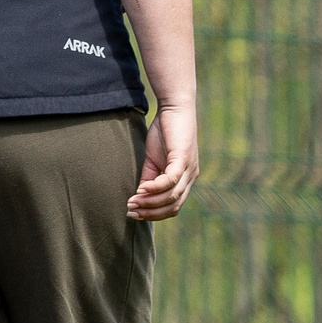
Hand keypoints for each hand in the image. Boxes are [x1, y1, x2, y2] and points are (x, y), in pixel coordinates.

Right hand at [129, 104, 196, 220]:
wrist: (174, 107)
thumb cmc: (164, 132)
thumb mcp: (153, 160)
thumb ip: (149, 178)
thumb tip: (139, 196)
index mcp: (185, 179)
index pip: (172, 207)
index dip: (153, 214)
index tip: (133, 213)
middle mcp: (191, 177)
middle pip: (173, 206)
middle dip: (150, 213)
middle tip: (130, 211)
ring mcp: (189, 168)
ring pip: (171, 196)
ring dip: (150, 202)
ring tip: (132, 201)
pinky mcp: (183, 158)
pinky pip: (170, 180)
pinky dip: (155, 187)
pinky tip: (141, 189)